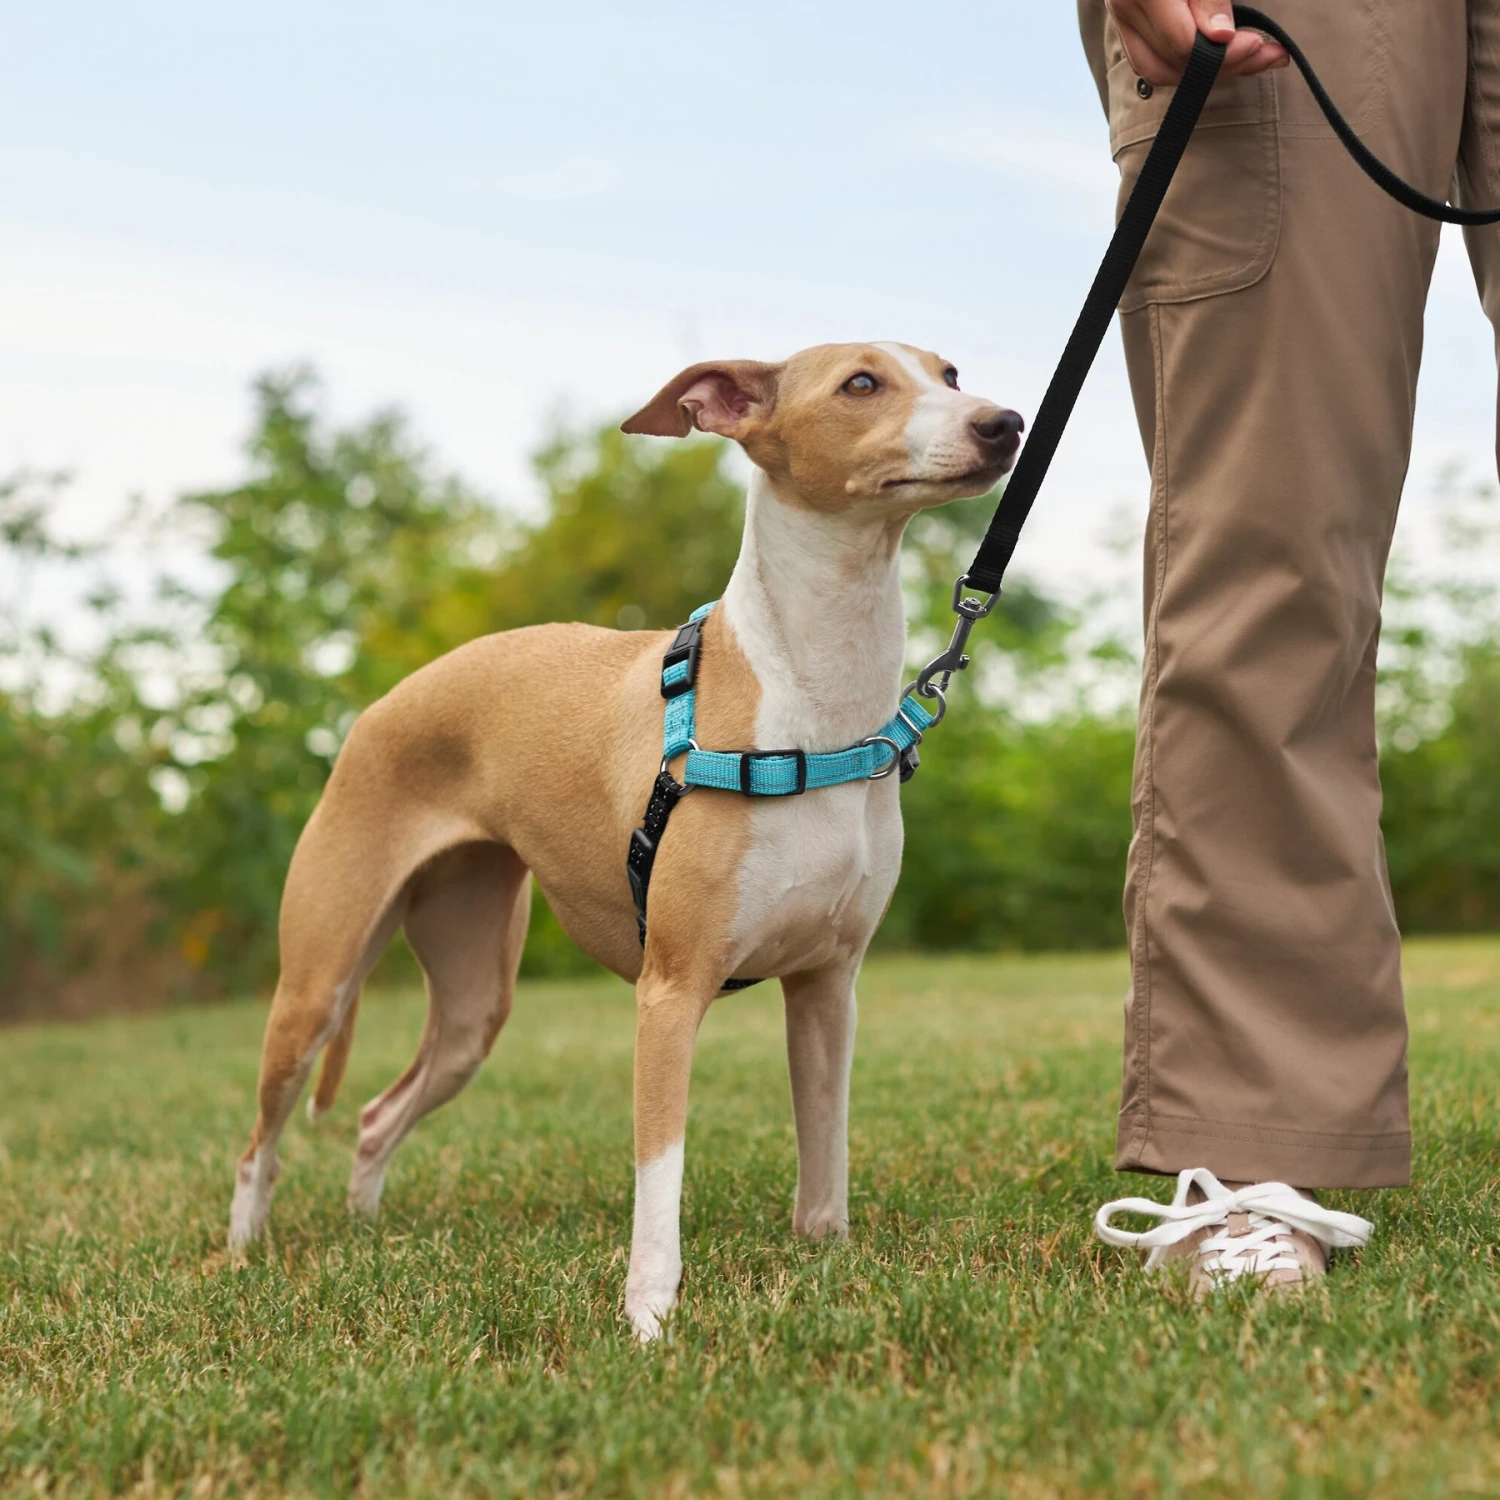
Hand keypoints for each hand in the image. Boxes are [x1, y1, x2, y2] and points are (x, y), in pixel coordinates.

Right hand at [1106, 0, 1288, 84]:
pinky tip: (1218, 57)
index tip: (1260, 43)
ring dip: (1207, 72)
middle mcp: (1126, 5)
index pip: (1182, 41)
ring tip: (1250, 58)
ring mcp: (1122, 17)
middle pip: (1174, 60)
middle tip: (1269, 54)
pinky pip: (1151, 61)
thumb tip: (1219, 37)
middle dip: (1224, 64)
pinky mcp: (1128, 24)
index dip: (1222, 52)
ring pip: (1159, 69)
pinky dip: (1185, 65)